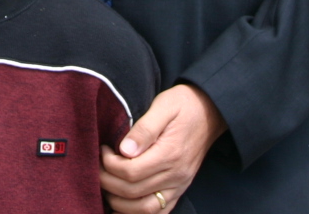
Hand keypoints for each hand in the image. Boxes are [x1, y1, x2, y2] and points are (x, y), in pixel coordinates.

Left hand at [100, 84, 224, 213]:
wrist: (210, 112)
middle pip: (132, 192)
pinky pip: (159, 212)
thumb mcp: (164, 105)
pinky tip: (122, 205)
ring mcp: (179, 186)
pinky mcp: (179, 190)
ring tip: (106, 184)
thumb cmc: (184, 105)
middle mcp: (175, 175)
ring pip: (144, 209)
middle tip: (97, 166)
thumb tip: (124, 150)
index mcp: (170, 154)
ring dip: (119, 202)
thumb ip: (144, 129)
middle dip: (107, 182)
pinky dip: (137, 213)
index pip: (131, 172)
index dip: (109, 164)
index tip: (103, 149)